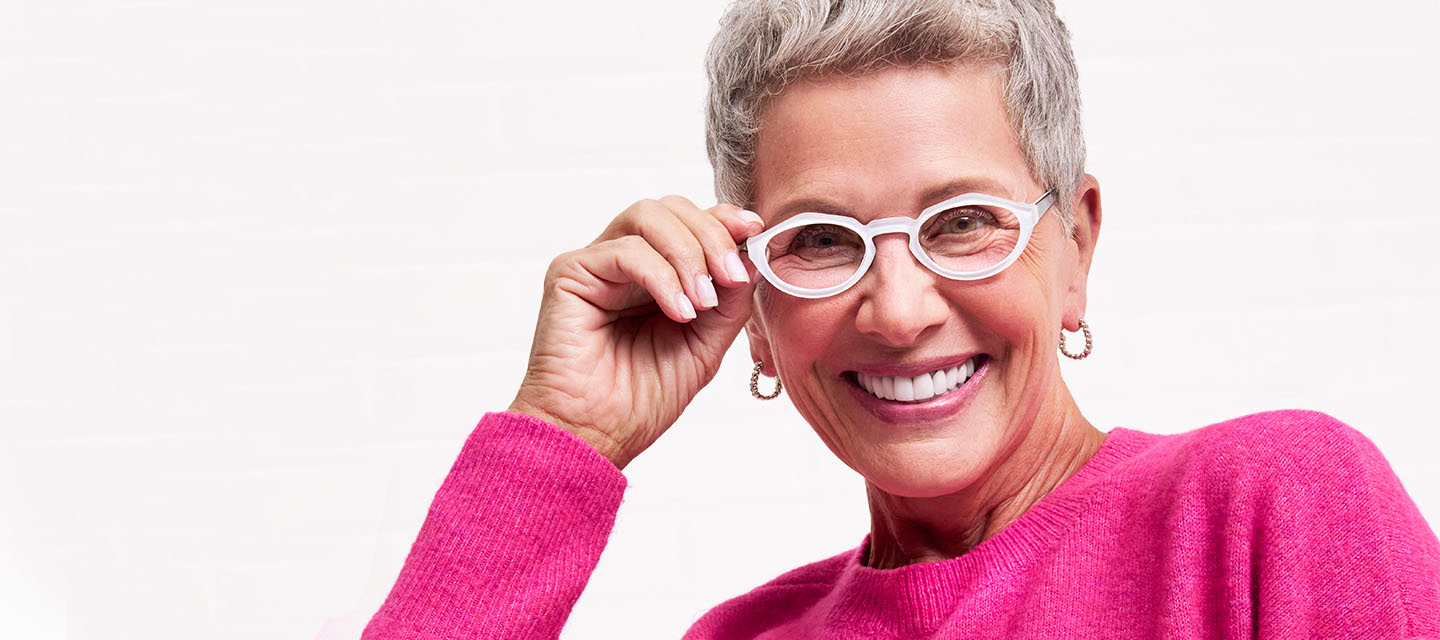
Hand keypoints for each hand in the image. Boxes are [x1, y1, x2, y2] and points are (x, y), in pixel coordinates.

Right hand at [508, 196, 763, 469]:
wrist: (596, 436)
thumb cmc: (641, 399)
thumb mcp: (706, 345)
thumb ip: (729, 300)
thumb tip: (750, 255)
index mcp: (656, 273)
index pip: (691, 222)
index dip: (724, 219)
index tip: (755, 231)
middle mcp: (625, 261)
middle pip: (671, 208)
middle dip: (711, 235)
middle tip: (730, 279)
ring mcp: (596, 264)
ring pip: (648, 216)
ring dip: (688, 253)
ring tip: (703, 302)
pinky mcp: (570, 273)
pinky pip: (626, 250)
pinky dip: (661, 276)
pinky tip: (678, 311)